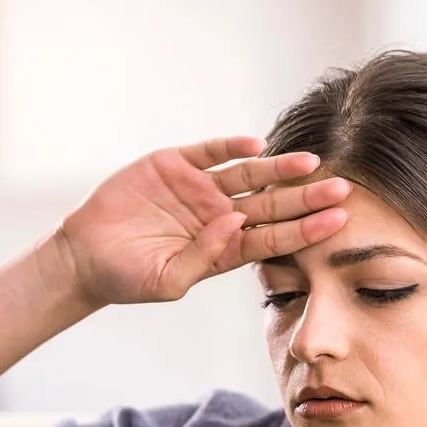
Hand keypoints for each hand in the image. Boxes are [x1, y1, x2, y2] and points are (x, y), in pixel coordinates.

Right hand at [56, 136, 349, 307]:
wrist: (85, 256)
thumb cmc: (128, 278)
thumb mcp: (168, 281)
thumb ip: (203, 257)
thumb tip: (234, 222)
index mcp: (223, 248)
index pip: (274, 238)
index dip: (305, 230)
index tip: (337, 222)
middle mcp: (218, 215)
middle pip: (271, 204)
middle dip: (305, 197)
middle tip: (341, 189)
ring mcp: (198, 188)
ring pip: (248, 175)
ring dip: (279, 169)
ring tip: (310, 163)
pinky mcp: (174, 165)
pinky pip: (210, 152)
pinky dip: (230, 147)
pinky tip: (255, 145)